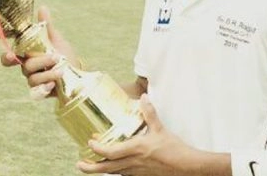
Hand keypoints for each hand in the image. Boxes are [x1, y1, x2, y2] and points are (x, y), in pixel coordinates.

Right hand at [0, 6, 77, 96]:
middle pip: (25, 67)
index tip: (12, 56)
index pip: (10, 58)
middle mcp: (28, 68)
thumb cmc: (62, 53)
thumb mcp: (55, 39)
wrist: (76, 70)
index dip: (7, 58)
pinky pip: (38, 92)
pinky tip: (53, 85)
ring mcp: (35, 80)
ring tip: (61, 70)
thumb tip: (43, 8)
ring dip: (47, 74)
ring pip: (33, 80)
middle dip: (41, 62)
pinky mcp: (42, 91)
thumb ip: (46, 26)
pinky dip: (45, 89)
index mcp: (27, 55)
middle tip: (56, 57)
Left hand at [76, 94, 201, 175]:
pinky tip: (112, 169)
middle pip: (107, 167)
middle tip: (79, 164)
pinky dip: (115, 172)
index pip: (110, 152)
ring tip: (89, 167)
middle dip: (90, 167)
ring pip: (114, 173)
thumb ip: (149, 113)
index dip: (97, 149)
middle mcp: (133, 163)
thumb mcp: (160, 129)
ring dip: (100, 170)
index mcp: (136, 149)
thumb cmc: (174, 149)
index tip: (90, 142)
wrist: (187, 167)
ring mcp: (137, 172)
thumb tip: (144, 97)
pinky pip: (124, 175)